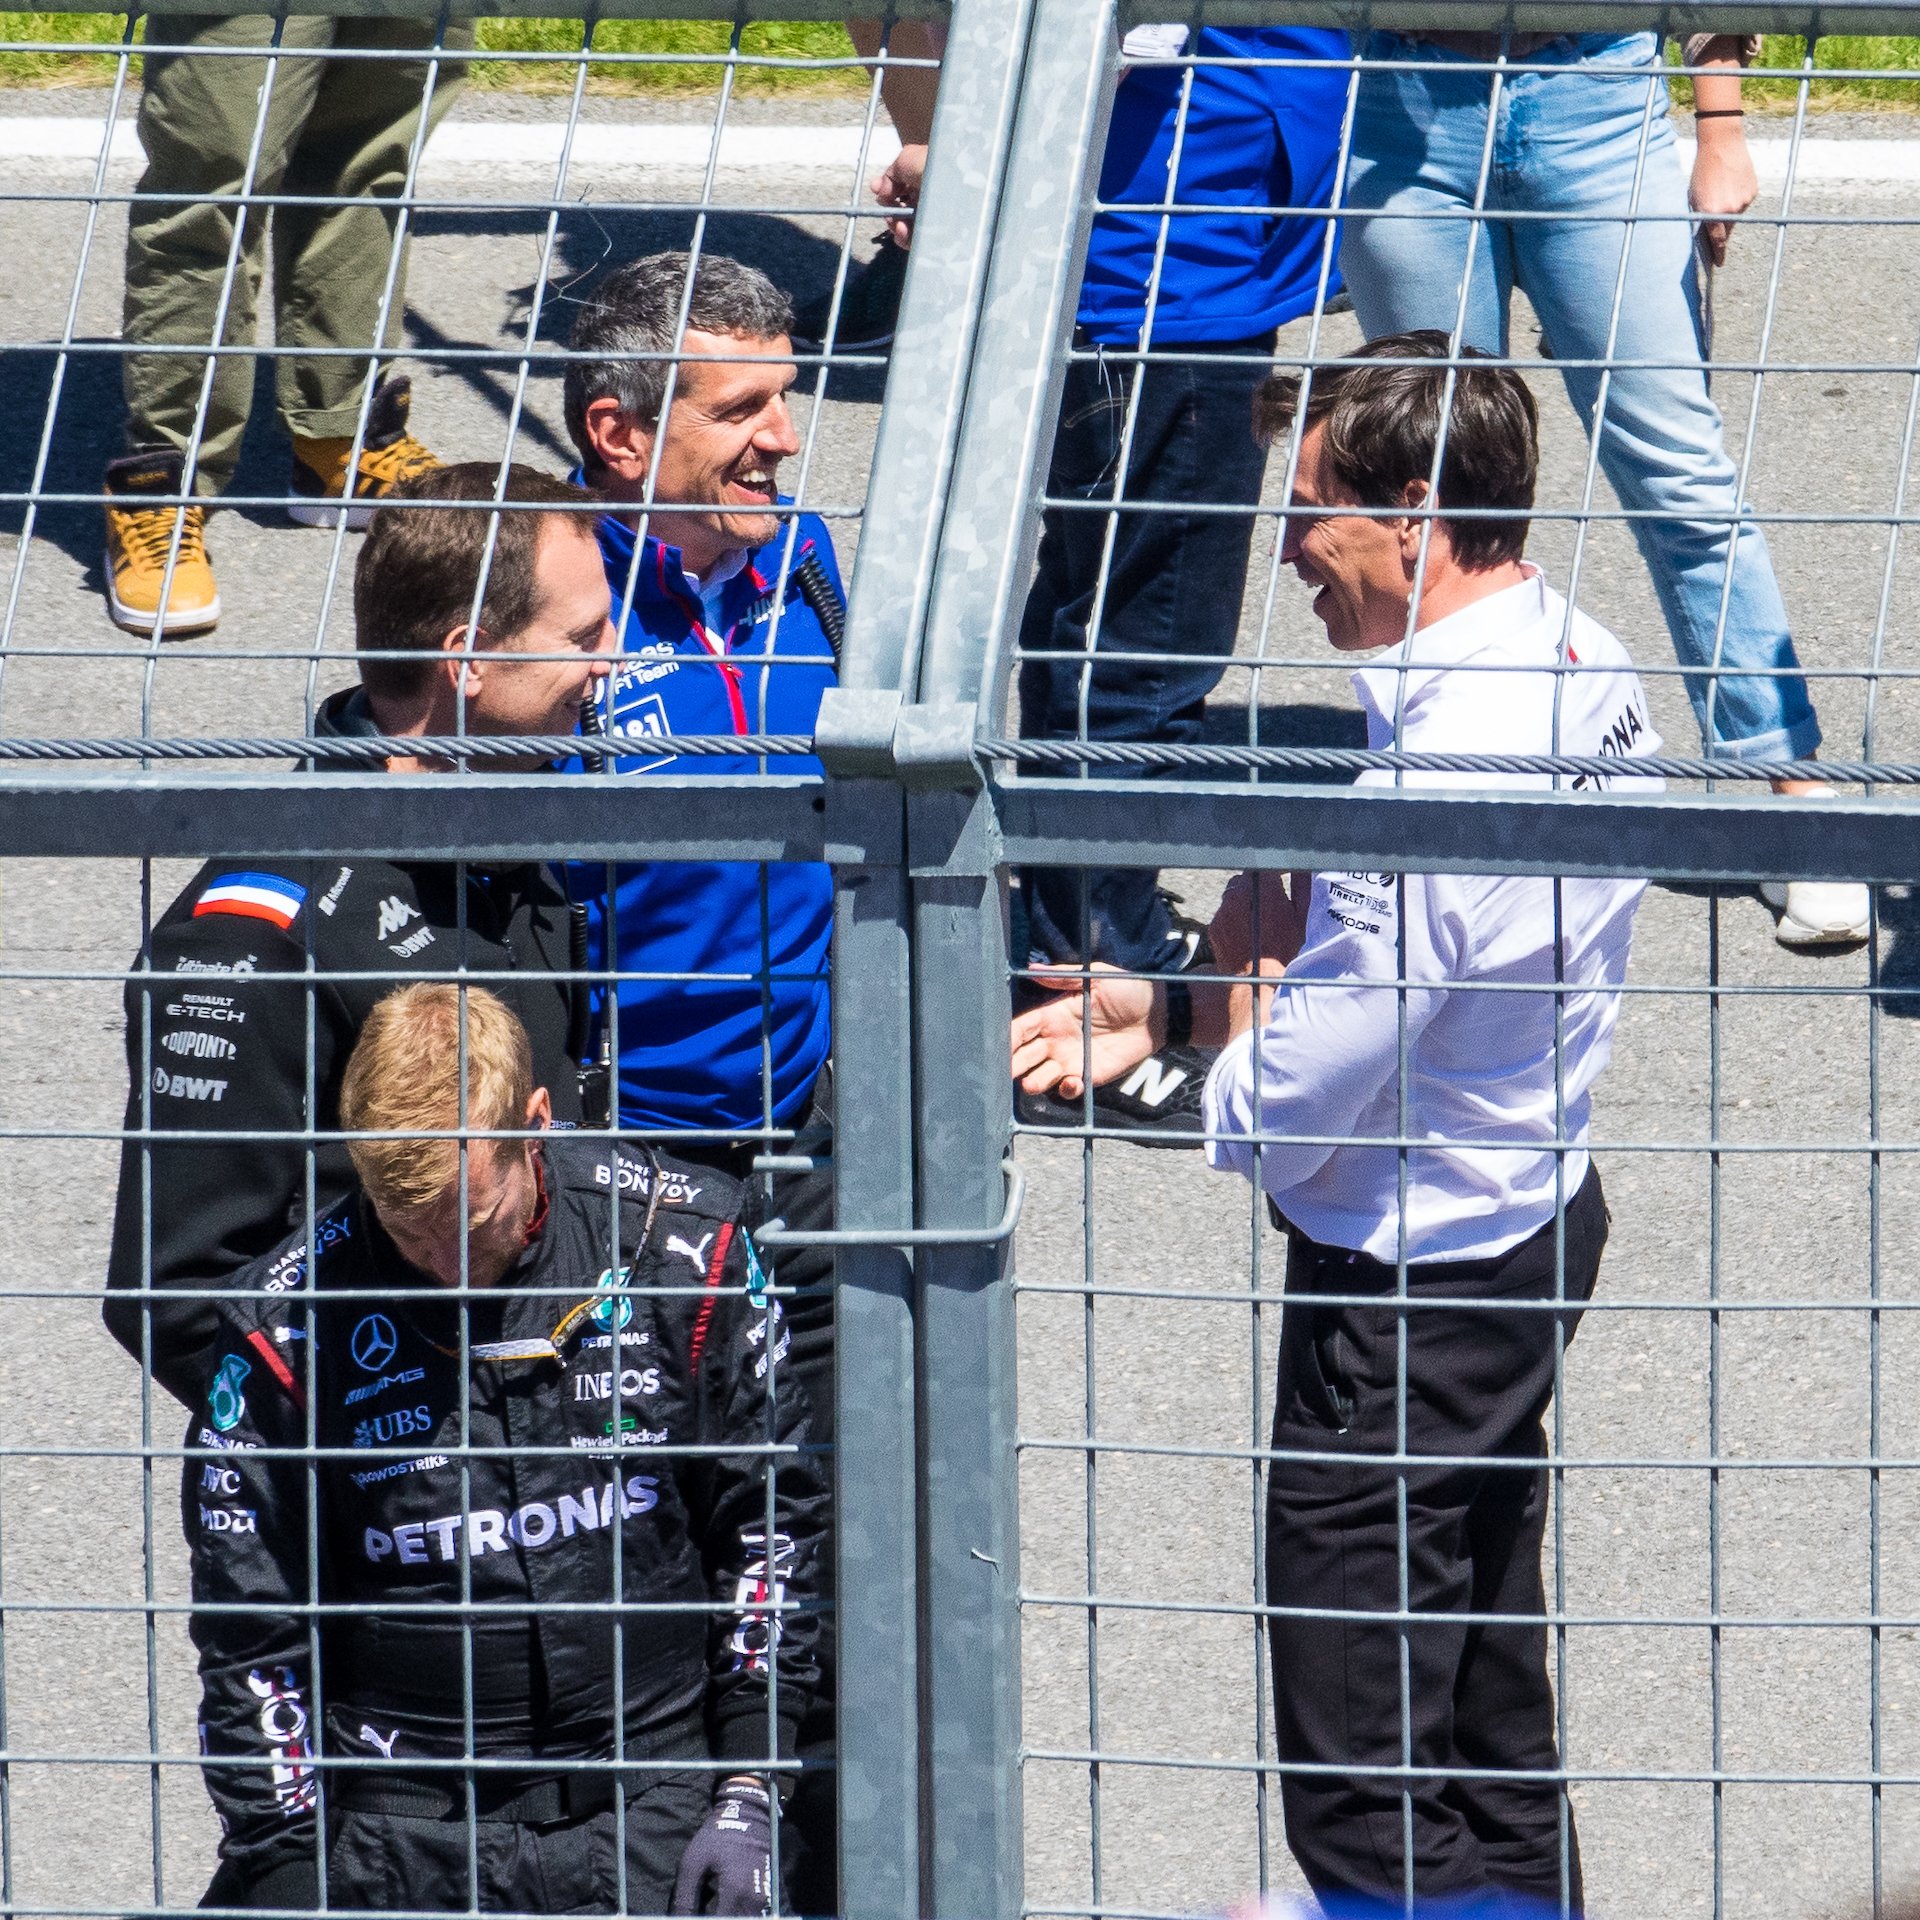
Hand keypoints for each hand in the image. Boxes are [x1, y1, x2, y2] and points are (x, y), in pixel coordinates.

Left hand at [670, 1777, 773, 1914]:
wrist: (747, 1816)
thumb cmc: (715, 1838)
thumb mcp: (692, 1863)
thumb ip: (685, 1899)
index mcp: (734, 1891)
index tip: (694, 1917)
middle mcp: (754, 1899)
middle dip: (717, 1919)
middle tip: (702, 1911)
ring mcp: (764, 1898)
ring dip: (729, 1916)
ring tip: (714, 1907)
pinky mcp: (768, 1895)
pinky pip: (754, 1916)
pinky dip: (739, 1914)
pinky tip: (725, 1907)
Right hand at [873, 142, 926, 250]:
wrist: (954, 185)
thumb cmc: (931, 165)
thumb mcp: (905, 159)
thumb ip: (889, 175)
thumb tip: (880, 192)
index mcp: (923, 176)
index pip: (901, 188)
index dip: (887, 191)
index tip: (876, 192)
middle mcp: (928, 196)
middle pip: (901, 209)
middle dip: (889, 211)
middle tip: (888, 212)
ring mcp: (932, 217)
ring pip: (906, 226)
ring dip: (895, 226)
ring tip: (897, 224)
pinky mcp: (936, 235)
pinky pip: (915, 240)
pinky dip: (904, 237)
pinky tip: (903, 231)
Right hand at [1010, 965, 1156, 1099]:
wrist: (1159, 1013)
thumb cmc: (1127, 989)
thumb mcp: (1096, 977)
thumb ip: (1064, 976)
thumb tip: (1030, 968)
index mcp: (1053, 1015)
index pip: (1021, 1029)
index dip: (1008, 1038)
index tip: (997, 1045)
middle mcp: (1056, 1040)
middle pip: (1023, 1056)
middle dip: (1012, 1064)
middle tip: (1005, 1071)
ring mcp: (1071, 1060)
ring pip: (1040, 1076)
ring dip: (1033, 1082)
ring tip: (1031, 1082)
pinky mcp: (1089, 1076)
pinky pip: (1069, 1089)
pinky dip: (1066, 1089)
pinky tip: (1071, 1082)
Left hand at [1209, 871, 1310, 979]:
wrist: (1256, 983)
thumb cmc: (1286, 952)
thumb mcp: (1303, 917)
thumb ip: (1302, 884)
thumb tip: (1302, 866)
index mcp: (1263, 887)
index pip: (1267, 864)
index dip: (1277, 869)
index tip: (1285, 876)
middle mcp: (1238, 894)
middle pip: (1248, 878)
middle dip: (1261, 886)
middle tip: (1274, 902)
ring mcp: (1223, 909)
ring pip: (1234, 894)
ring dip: (1247, 900)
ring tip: (1261, 920)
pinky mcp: (1213, 924)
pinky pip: (1225, 912)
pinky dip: (1235, 916)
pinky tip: (1248, 932)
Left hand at [1689, 117, 1756, 267]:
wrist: (1721, 143)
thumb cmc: (1702, 171)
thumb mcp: (1694, 198)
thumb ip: (1701, 217)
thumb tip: (1706, 234)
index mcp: (1711, 214)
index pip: (1717, 242)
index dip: (1718, 255)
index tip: (1719, 264)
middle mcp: (1730, 210)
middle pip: (1727, 231)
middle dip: (1721, 232)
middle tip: (1716, 229)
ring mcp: (1744, 201)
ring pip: (1736, 216)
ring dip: (1729, 212)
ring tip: (1721, 194)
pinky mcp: (1753, 191)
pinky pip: (1743, 203)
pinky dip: (1737, 199)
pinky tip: (1731, 186)